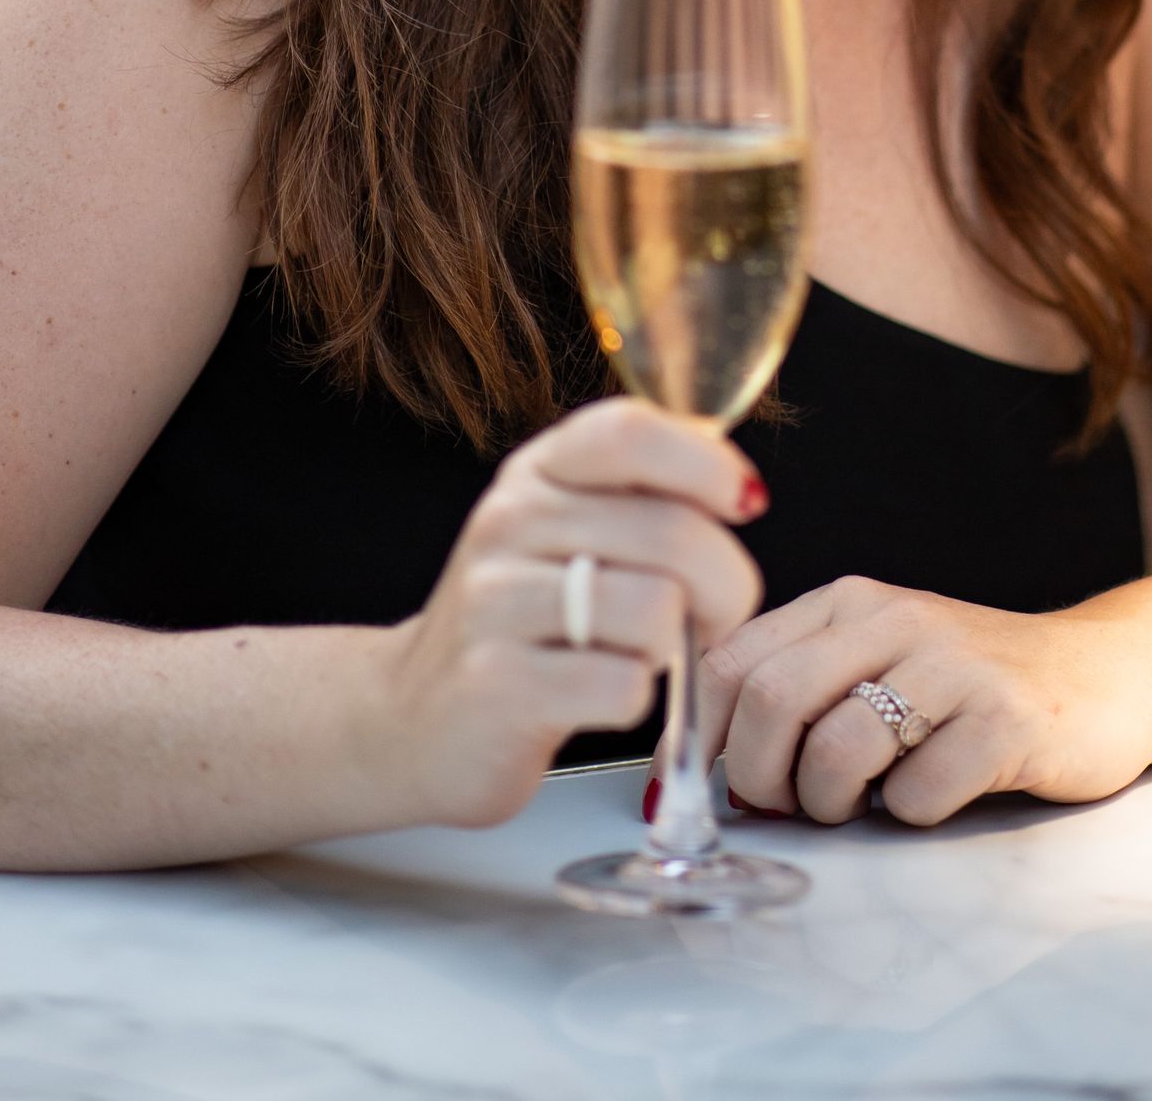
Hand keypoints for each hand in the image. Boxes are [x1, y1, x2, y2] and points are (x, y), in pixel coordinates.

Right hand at [381, 398, 764, 829]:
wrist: (410, 720)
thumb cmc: (520, 622)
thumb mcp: (566, 532)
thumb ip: (642, 495)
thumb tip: (735, 479)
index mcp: (538, 472)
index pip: (630, 431)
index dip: (705, 463)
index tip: (741, 505)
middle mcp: (510, 522)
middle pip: (672, 531)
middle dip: (726, 585)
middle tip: (714, 616)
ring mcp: (495, 604)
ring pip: (656, 608)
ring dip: (675, 646)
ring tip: (647, 655)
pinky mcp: (497, 687)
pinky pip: (623, 685)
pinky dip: (636, 700)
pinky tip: (604, 696)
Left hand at [696, 575, 1147, 826]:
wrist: (1097, 676)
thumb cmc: (967, 684)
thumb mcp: (875, 658)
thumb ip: (797, 691)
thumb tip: (694, 769)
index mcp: (848, 602)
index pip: (732, 661)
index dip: (700, 738)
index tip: (699, 789)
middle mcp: (895, 620)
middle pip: (773, 702)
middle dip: (761, 778)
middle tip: (787, 806)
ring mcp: (953, 667)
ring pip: (838, 750)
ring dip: (832, 804)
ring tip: (861, 803)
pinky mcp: (1006, 721)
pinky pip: (917, 792)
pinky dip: (909, 813)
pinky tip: (933, 792)